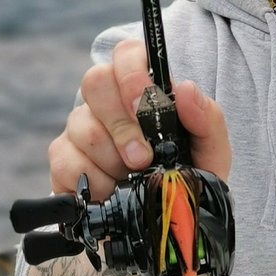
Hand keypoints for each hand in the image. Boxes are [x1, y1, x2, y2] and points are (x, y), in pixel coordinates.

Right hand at [48, 39, 231, 198]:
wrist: (167, 221)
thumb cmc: (189, 176)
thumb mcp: (211, 151)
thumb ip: (207, 118)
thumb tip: (185, 88)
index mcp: (143, 90)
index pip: (126, 54)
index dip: (132, 75)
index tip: (146, 106)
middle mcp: (107, 103)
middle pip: (95, 82)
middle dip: (122, 125)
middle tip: (142, 157)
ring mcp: (80, 130)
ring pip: (81, 127)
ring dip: (112, 160)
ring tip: (132, 179)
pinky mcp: (64, 161)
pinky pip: (65, 161)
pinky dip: (92, 181)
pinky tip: (110, 192)